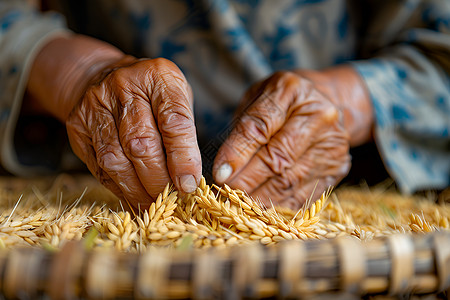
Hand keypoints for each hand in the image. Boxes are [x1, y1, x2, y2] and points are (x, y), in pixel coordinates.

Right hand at [66, 57, 200, 208]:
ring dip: (137, 189)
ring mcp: (95, 105)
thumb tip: (189, 181)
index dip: (183, 157)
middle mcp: (123, 87)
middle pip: (141, 143)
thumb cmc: (151, 94)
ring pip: (115, 159)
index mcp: (158, 77)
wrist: (102, 75)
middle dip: (159, 179)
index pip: (173, 121)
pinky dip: (119, 188)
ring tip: (153, 205)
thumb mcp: (177, 98)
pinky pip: (98, 166)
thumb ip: (184, 132)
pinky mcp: (78, 126)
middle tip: (172, 199)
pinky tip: (133, 197)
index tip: (189, 184)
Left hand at [213, 71, 353, 209]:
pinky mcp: (338, 168)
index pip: (259, 126)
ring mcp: (332, 144)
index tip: (220, 174)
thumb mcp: (257, 99)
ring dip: (261, 198)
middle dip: (247, 181)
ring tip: (239, 207)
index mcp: (291, 90)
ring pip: (290, 180)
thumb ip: (243, 128)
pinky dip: (280, 207)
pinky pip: (305, 195)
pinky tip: (263, 211)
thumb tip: (225, 170)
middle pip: (277, 157)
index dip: (237, 153)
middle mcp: (318, 116)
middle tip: (225, 195)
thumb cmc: (283, 102)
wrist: (329, 103)